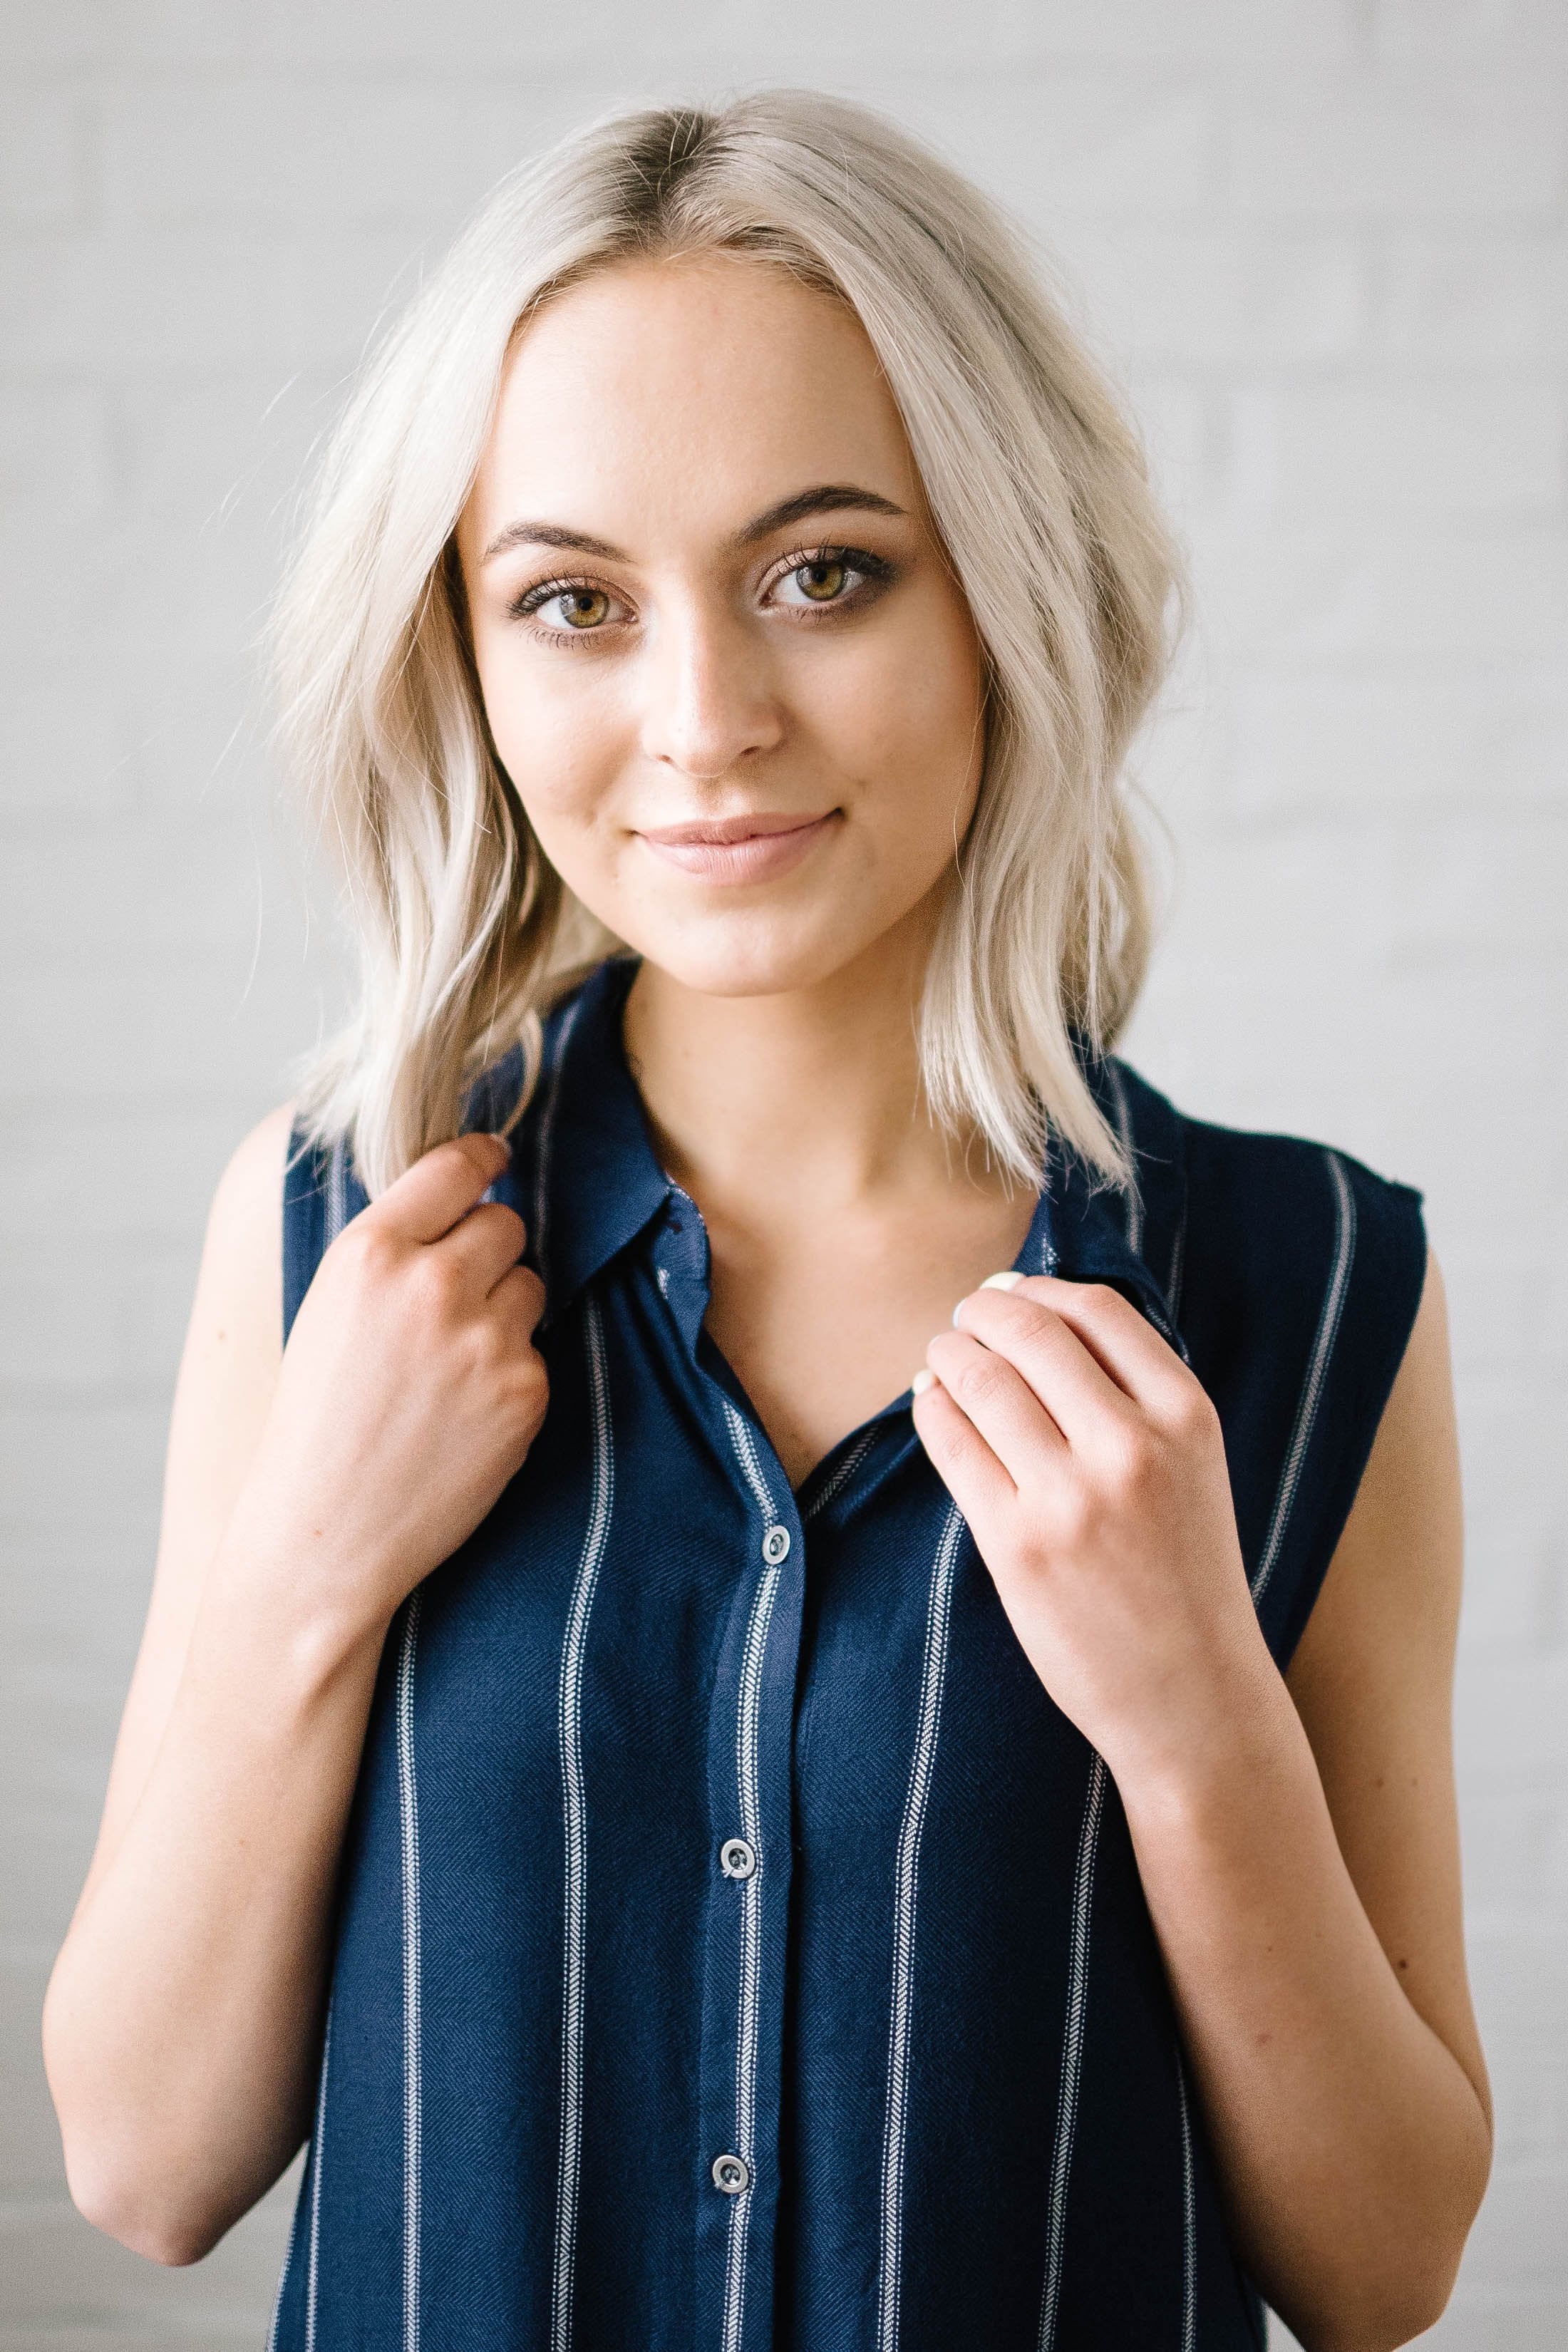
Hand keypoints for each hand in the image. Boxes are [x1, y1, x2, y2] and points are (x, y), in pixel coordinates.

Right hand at [221, 1134, 547, 1646]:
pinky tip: (465, 1414)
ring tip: (449, 1368)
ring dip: (505, 1311)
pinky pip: (538, 1351)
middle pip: (506, 1224)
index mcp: (369, 1252)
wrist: (325, 1531)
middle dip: (489, 1252)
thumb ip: (391, 1249)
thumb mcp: (329, 1308)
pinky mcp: (525, 1389)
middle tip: (455, 1300)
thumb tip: (461, 1193)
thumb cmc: (317, 1421)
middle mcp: (431, 1284)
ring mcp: (486, 1338)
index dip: (482, 1159)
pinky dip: (511, 1374)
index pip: (454, 1167)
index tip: (495, 1158)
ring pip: (530, 1285)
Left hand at [911, 1274, 1272, 1780]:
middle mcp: (1132, 1447)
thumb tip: (1038, 1317)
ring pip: (983, 1380)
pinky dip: (933, 1409)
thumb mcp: (1194, 1469)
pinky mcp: (1017, 1544)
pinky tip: (932, 1404)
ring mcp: (1071, 1497)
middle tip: (966, 1317)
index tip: (1014, 1290)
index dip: (1042, 1287)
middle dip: (984, 1311)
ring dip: (950, 1354)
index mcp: (1187, 1418)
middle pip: (1031, 1332)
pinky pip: (954, 1444)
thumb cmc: (1186, 1578)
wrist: (1194, 1697)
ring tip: (943, 1356)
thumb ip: (1137, 1398)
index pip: (1099, 1309)